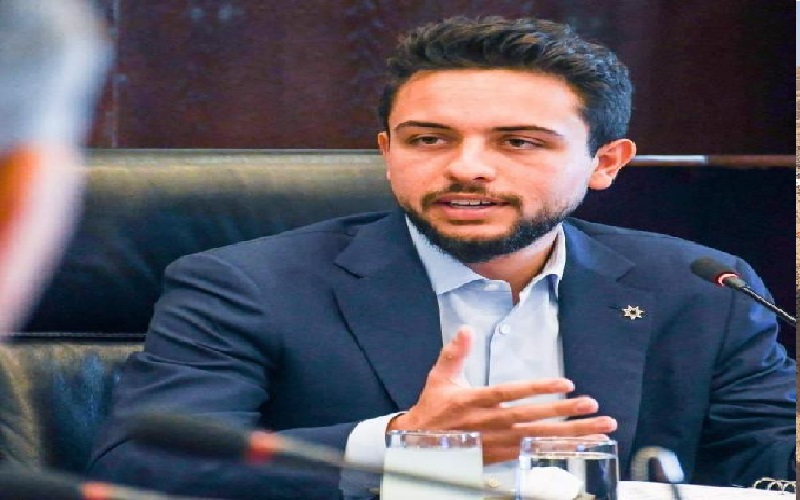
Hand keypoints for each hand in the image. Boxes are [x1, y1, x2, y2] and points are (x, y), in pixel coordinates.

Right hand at [387, 326, 617, 463]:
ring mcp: (495, 443)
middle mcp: (487, 424)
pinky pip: (533, 454)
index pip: (511, 394)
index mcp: (473, 401)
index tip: (567, 384)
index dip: (538, 390)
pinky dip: (558, 451)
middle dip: (564, 413)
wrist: (418, 445)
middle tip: (594, 407)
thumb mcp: (439, 377)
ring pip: (537, 440)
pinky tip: (580, 447)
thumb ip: (455, 353)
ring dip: (571, 435)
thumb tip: (466, 329)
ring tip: (600, 429)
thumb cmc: (433, 408)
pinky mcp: (499, 458)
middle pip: (532, 419)